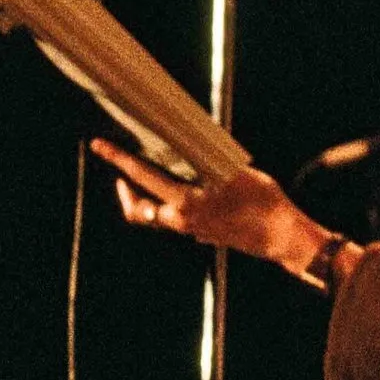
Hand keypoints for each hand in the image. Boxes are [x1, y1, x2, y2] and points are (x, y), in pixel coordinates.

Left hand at [90, 141, 329, 276]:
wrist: (280, 236)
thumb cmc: (263, 201)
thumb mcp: (234, 171)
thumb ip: (205, 160)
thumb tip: (187, 142)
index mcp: (185, 202)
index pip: (142, 175)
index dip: (118, 158)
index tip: (99, 146)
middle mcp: (181, 219)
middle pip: (138, 208)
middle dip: (127, 192)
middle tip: (122, 174)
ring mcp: (189, 230)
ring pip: (154, 216)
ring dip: (147, 200)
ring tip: (151, 182)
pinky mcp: (199, 234)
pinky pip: (173, 220)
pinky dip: (169, 206)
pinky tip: (184, 192)